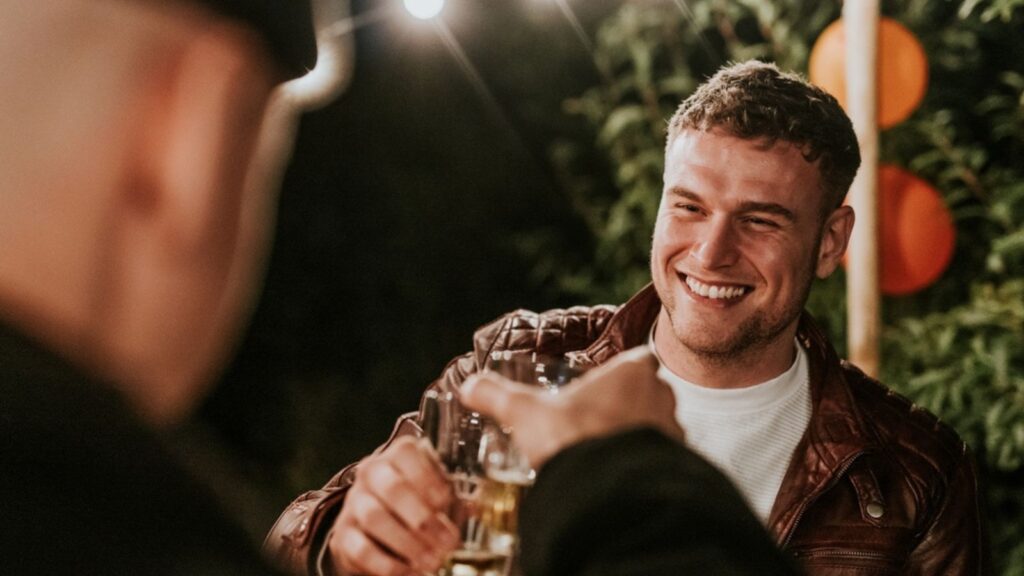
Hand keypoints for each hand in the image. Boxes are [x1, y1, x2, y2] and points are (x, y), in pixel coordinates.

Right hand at [325, 436, 459, 574]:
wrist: (374, 528)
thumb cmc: (416, 503)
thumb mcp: (437, 494)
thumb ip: (455, 498)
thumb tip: (475, 507)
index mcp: (397, 455)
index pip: (406, 453)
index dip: (427, 477)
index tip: (445, 502)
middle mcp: (371, 473)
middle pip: (392, 488)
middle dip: (423, 518)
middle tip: (447, 542)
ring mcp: (354, 503)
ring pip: (375, 517)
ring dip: (408, 543)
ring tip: (433, 561)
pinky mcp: (343, 535)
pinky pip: (362, 549)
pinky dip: (389, 565)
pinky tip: (411, 572)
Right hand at [460, 346, 683, 468]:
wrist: (605, 493)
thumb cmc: (572, 440)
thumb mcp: (525, 414)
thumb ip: (497, 396)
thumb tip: (470, 386)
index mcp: (631, 372)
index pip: (640, 359)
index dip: (624, 371)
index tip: (606, 384)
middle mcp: (660, 396)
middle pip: (649, 392)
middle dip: (629, 404)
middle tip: (600, 420)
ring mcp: (673, 431)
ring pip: (659, 425)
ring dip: (639, 434)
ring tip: (608, 450)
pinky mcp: (677, 464)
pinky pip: (664, 458)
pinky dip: (646, 463)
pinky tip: (621, 474)